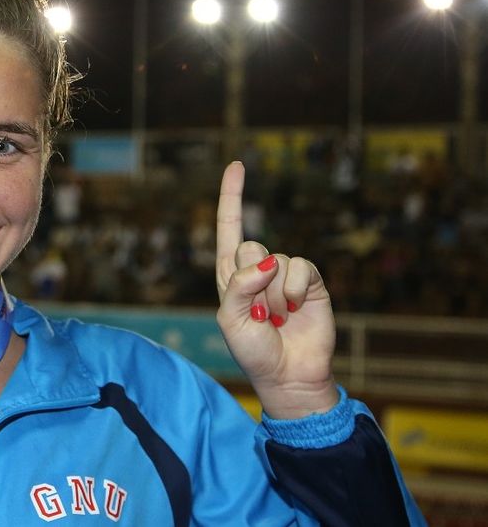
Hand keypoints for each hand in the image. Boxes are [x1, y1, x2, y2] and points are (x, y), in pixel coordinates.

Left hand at [215, 162, 338, 418]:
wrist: (288, 374)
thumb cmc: (253, 350)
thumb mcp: (231, 320)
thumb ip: (239, 286)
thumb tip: (266, 261)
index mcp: (230, 274)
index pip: (229, 227)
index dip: (232, 196)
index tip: (237, 165)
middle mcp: (256, 269)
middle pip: (250, 244)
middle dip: (252, 280)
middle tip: (259, 312)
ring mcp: (284, 274)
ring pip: (275, 258)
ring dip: (274, 293)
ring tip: (278, 317)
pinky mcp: (310, 281)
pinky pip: (300, 267)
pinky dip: (295, 288)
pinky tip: (296, 309)